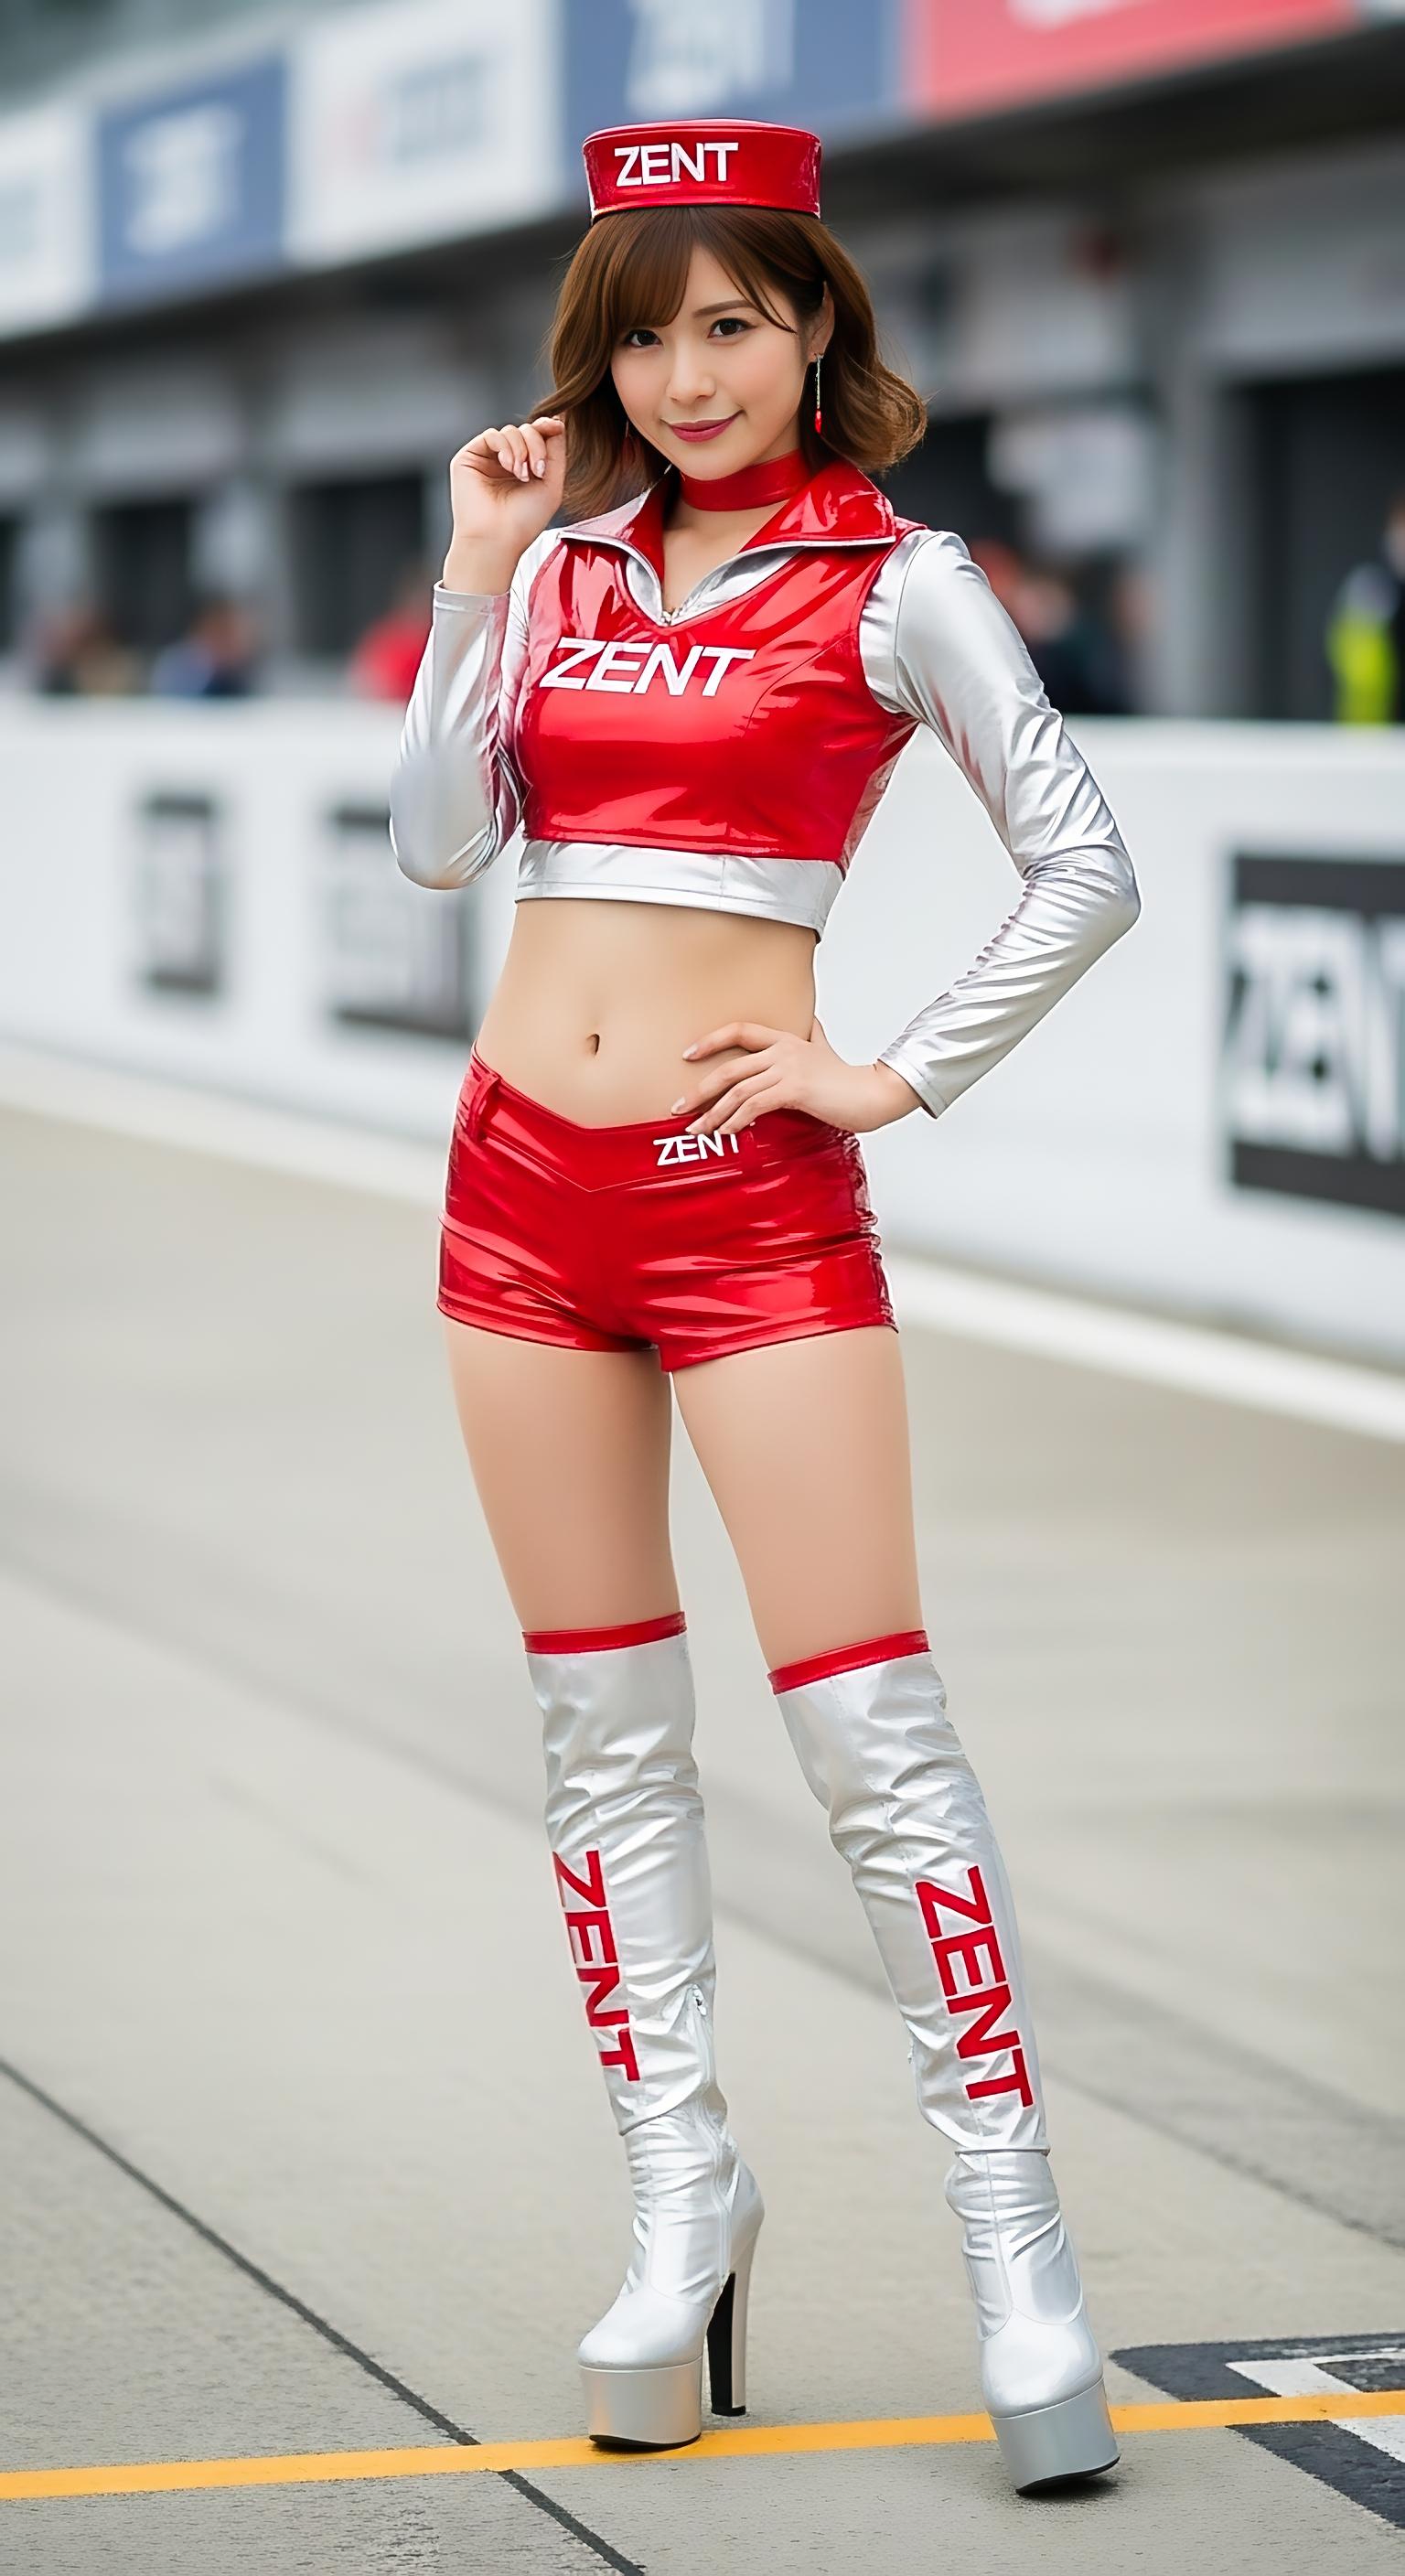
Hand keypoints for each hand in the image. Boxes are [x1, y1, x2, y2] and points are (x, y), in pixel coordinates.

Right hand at [445, 414, 567, 561]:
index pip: (537, 438)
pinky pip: (492, 434)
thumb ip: (556, 451)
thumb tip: (558, 419)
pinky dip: (505, 446)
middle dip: (536, 444)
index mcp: (525, 469)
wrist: (497, 539)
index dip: (546, 428)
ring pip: (510, 431)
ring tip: (522, 475)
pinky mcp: (469, 458)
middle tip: (538, 470)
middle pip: (526, 430)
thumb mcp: (552, 484)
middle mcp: (505, 462)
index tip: (556, 427)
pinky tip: (509, 466)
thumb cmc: (523, 521)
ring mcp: (487, 460)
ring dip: (522, 449)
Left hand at [668, 1017, 924, 1136]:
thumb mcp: (826, 1050)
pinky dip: (736, 1120)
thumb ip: (813, 1036)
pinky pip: (755, 1105)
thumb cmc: (849, 1080)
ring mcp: (789, 1068)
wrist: (873, 1094)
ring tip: (698, 1129)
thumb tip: (810, 1023)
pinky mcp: (795, 1089)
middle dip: (699, 1089)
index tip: (687, 1055)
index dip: (711, 1041)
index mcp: (787, 1039)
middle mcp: (784, 1050)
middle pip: (730, 1066)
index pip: (740, 1030)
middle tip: (679, 1107)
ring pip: (738, 1090)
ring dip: (713, 1113)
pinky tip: (726, 1133)